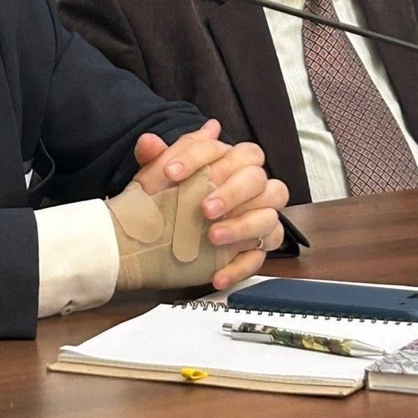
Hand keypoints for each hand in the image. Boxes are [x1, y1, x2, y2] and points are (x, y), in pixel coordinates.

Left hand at [132, 122, 286, 287]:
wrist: (152, 237)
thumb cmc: (164, 199)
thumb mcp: (155, 180)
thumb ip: (155, 159)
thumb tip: (149, 142)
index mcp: (231, 162)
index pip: (231, 150)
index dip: (200, 158)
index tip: (170, 172)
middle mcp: (250, 188)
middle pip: (258, 180)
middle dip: (233, 192)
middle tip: (204, 208)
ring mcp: (256, 219)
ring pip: (268, 218)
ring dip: (242, 227)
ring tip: (213, 237)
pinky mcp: (253, 251)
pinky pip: (258, 258)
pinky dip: (239, 268)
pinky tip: (217, 275)